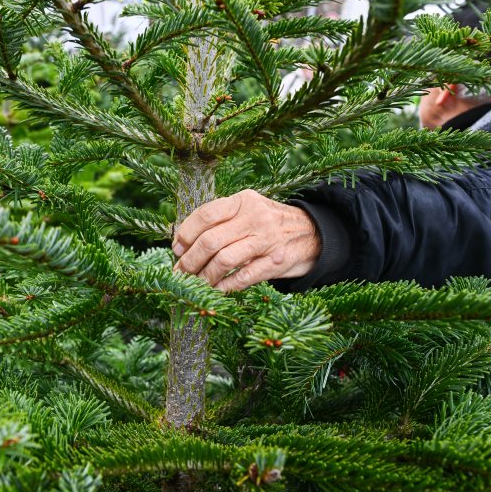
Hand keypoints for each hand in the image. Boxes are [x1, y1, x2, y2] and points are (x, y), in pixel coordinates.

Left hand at [172, 189, 320, 291]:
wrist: (314, 234)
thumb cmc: (270, 225)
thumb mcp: (248, 211)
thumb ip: (220, 221)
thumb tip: (180, 244)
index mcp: (243, 200)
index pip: (205, 215)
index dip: (185, 234)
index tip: (176, 250)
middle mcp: (255, 217)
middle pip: (210, 240)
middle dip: (190, 260)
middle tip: (180, 272)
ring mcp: (267, 240)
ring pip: (223, 260)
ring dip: (204, 276)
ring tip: (195, 284)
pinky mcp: (276, 262)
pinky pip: (242, 277)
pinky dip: (224, 286)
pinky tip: (215, 290)